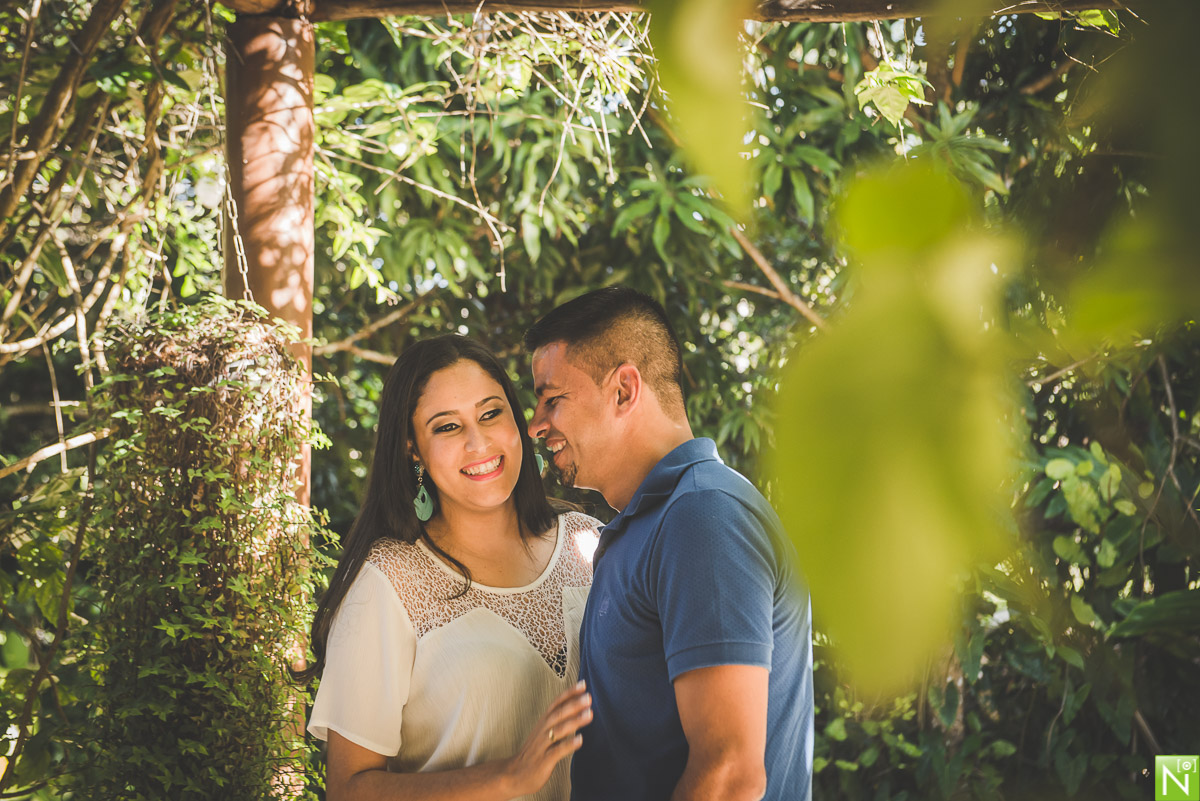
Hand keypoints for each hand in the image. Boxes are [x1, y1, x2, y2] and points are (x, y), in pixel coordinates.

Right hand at [501, 681, 591, 797]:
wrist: (513, 774)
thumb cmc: (533, 752)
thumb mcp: (544, 733)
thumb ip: (558, 722)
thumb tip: (577, 710)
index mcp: (543, 723)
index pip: (556, 704)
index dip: (569, 693)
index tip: (583, 684)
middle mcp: (542, 730)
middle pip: (558, 714)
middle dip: (574, 704)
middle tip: (589, 697)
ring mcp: (542, 745)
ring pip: (559, 730)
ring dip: (574, 721)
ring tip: (589, 714)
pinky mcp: (544, 760)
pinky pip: (557, 751)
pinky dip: (569, 744)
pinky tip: (580, 740)